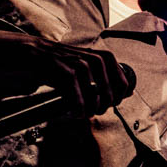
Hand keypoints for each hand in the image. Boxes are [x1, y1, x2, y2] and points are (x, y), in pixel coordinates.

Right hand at [17, 38, 134, 117]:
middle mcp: (96, 60)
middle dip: (102, 108)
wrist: (36, 53)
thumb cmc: (63, 62)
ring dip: (89, 111)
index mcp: (105, 57)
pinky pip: (79, 100)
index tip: (107, 105)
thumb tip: (130, 93)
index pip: (123, 84)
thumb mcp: (88, 64)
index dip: (117, 99)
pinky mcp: (67, 74)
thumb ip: (109, 77)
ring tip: (82, 113)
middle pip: (110, 95)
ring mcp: (82, 66)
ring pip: (95, 99)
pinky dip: (78, 110)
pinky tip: (74, 112)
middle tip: (92, 111)